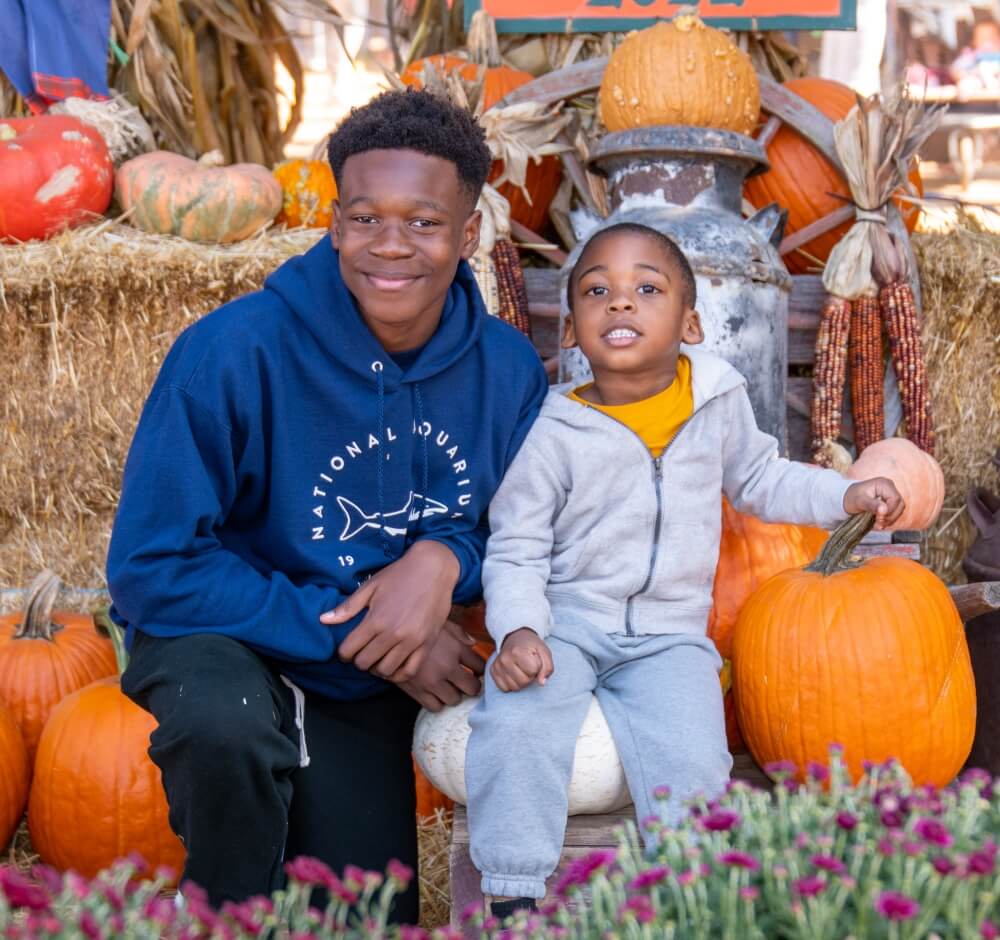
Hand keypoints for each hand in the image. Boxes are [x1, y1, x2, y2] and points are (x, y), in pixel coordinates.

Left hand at [320, 541, 459, 679]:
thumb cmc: (400, 574)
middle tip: (361, 652)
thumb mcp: (371, 586)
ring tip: (377, 658)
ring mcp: (412, 641)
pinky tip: (393, 665)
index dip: (343, 653)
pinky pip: (409, 671)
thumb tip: (323, 620)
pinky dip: (398, 674)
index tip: (347, 649)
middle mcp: (393, 634)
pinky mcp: (427, 644)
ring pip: (386, 671)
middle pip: (365, 663)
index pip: (349, 650)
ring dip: (377, 668)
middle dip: (358, 660)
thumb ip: (348, 607)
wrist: (434, 569)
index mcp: (376, 619)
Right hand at [394, 620, 486, 711]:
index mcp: (455, 648)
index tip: (476, 670)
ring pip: (454, 700)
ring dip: (454, 694)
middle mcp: (447, 667)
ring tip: (449, 686)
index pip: (480, 666)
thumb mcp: (440, 623)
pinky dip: (437, 702)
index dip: (481, 670)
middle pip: (472, 688)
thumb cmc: (415, 627)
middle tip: (466, 681)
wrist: (385, 637)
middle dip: (471, 685)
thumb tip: (473, 643)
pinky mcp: (417, 692)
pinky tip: (435, 692)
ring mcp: (432, 682)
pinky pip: (435, 707)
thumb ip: (459, 634)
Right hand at [491, 628, 553, 692]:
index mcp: (517, 651)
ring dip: (521, 681)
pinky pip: (505, 689)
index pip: (533, 671)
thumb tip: (541, 683)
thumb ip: (547, 667)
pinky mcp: (493, 672)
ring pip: (514, 688)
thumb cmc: (531, 647)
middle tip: (528, 665)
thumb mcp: (544, 651)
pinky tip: (513, 673)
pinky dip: (512, 684)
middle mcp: (504, 659)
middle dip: (530, 676)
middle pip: (524, 682)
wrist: (516, 638)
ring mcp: (497, 666)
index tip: (534, 659)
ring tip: (521, 669)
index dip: (537, 667)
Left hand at [843, 477, 904, 528]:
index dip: (889, 511)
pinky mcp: (890, 502)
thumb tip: (884, 510)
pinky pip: (894, 513)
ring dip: (889, 520)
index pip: (895, 499)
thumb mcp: (859, 501)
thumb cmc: (851, 498)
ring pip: (898, 510)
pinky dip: (888, 520)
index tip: (878, 519)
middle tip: (878, 524)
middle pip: (900, 505)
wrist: (846, 499)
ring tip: (877, 525)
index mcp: (884, 484)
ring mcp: (891, 495)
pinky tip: (879, 524)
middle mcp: (890, 487)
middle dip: (890, 517)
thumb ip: (871, 505)